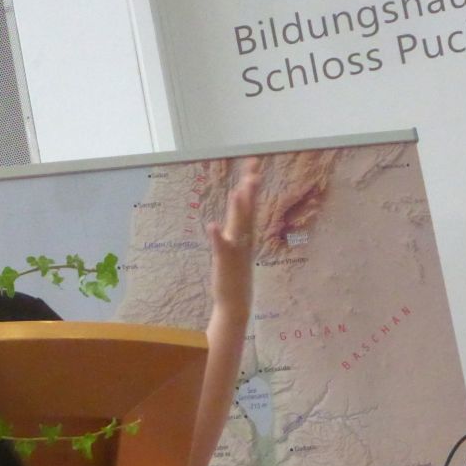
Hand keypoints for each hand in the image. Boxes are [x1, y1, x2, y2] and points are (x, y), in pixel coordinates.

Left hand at [207, 157, 260, 320]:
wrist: (236, 301)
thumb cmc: (234, 272)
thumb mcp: (237, 244)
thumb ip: (237, 225)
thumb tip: (238, 208)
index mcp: (245, 233)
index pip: (249, 203)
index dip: (251, 183)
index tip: (253, 164)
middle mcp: (243, 238)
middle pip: (247, 209)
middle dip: (250, 189)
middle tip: (254, 170)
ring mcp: (235, 249)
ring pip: (238, 225)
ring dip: (238, 209)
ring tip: (238, 191)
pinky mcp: (224, 261)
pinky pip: (220, 247)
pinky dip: (217, 236)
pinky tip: (212, 225)